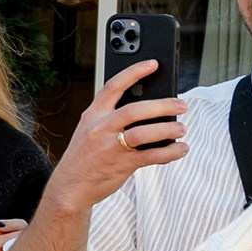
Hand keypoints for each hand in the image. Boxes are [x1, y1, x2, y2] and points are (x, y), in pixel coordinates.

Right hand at [45, 61, 189, 214]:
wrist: (70, 186)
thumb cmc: (84, 157)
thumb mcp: (90, 131)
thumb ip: (112, 119)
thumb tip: (148, 111)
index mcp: (93, 115)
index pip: (113, 86)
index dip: (134, 72)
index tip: (153, 64)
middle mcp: (101, 128)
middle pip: (135, 109)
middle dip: (162, 105)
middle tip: (180, 105)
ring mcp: (110, 146)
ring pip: (145, 133)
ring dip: (169, 129)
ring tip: (181, 129)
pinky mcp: (121, 164)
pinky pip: (151, 155)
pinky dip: (170, 152)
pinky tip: (180, 149)